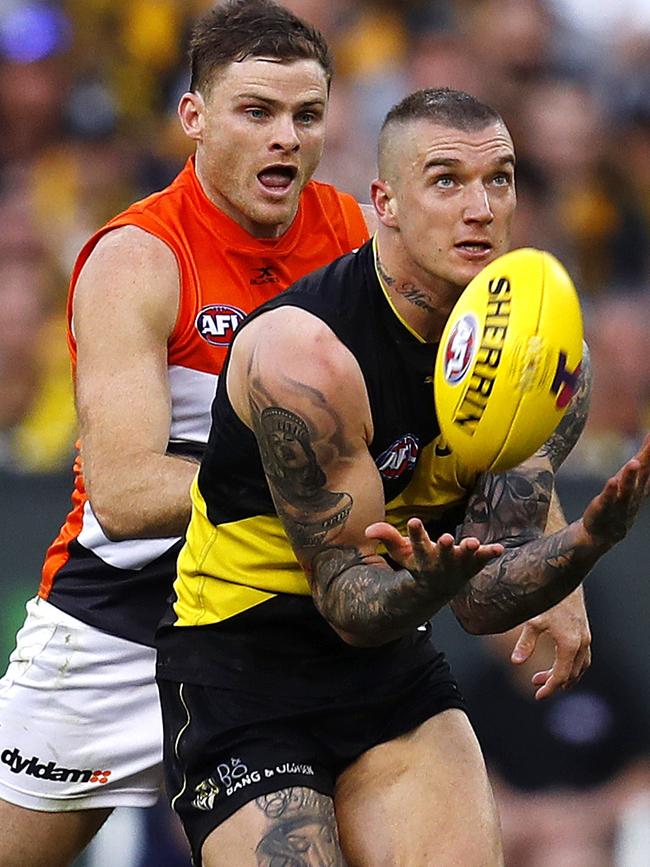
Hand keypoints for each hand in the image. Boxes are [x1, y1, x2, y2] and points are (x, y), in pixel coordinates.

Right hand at [366, 518, 503, 599]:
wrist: (437, 589)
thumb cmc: (418, 565)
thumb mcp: (401, 553)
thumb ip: (387, 537)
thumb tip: (368, 529)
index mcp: (422, 558)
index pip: (417, 544)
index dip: (416, 534)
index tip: (415, 521)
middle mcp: (441, 563)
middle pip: (442, 555)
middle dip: (444, 547)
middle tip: (445, 539)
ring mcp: (458, 566)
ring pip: (464, 559)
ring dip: (468, 551)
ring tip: (472, 542)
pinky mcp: (472, 565)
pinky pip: (482, 560)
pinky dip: (490, 554)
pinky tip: (499, 548)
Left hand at [511, 585, 590, 699]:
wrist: (565, 578)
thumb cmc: (548, 598)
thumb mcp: (533, 620)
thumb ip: (526, 643)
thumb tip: (516, 662)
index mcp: (569, 644)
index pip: (560, 676)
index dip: (549, 688)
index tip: (537, 696)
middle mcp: (581, 643)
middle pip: (571, 675)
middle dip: (554, 683)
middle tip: (535, 684)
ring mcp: (586, 638)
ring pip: (580, 667)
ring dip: (564, 676)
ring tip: (545, 677)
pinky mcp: (585, 632)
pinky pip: (582, 657)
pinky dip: (572, 666)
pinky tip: (557, 662)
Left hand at [581, 433, 649, 546]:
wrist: (603, 534)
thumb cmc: (620, 503)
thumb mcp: (633, 482)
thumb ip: (643, 463)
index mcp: (639, 485)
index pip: (648, 466)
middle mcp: (633, 494)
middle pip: (641, 476)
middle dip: (647, 460)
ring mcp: (619, 503)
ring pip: (627, 490)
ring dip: (631, 477)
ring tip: (633, 463)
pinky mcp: (603, 510)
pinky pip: (608, 500)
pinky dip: (611, 492)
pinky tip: (612, 481)